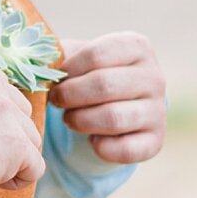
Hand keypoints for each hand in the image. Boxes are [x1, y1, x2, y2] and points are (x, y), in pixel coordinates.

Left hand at [48, 31, 165, 164]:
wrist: (120, 107)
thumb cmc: (92, 76)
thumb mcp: (80, 59)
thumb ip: (61, 56)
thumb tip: (38, 63)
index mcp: (138, 47)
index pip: (96, 55)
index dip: (69, 70)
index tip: (56, 79)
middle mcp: (155, 77)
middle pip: (104, 86)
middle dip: (70, 96)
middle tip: (57, 101)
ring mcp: (158, 111)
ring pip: (113, 118)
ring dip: (80, 121)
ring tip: (70, 119)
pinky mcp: (155, 141)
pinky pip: (123, 150)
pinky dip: (100, 147)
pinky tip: (92, 139)